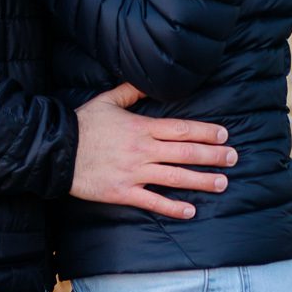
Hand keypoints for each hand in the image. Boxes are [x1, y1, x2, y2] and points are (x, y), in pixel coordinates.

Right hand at [71, 82, 238, 218]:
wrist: (57, 151)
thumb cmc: (82, 124)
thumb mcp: (106, 101)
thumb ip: (130, 91)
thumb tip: (147, 80)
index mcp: (141, 127)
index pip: (181, 129)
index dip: (205, 132)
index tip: (224, 134)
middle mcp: (143, 149)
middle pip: (185, 152)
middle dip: (213, 156)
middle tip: (233, 158)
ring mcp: (134, 172)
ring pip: (175, 177)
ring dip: (201, 180)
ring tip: (222, 183)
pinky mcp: (123, 192)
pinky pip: (153, 201)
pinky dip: (173, 207)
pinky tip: (190, 210)